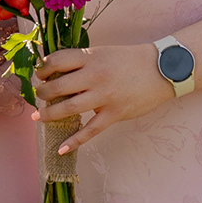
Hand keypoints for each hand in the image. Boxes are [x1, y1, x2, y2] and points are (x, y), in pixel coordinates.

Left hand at [34, 42, 172, 151]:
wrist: (163, 69)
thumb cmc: (130, 60)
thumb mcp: (103, 53)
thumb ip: (82, 63)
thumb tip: (58, 74)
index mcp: (91, 57)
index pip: (57, 61)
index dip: (43, 69)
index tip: (39, 75)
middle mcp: (95, 76)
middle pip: (57, 87)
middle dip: (42, 93)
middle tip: (38, 96)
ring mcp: (104, 96)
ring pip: (68, 109)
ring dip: (49, 114)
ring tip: (39, 116)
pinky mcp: (114, 114)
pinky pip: (90, 130)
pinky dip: (75, 141)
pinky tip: (61, 148)